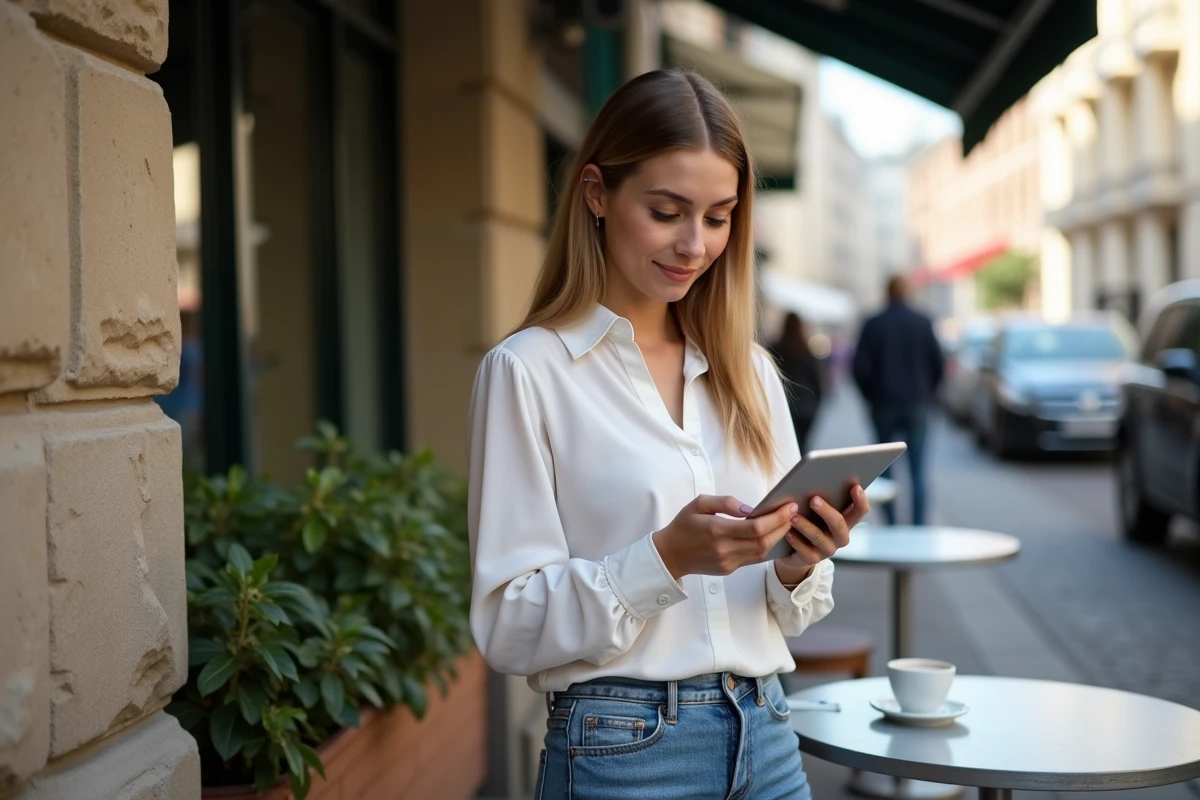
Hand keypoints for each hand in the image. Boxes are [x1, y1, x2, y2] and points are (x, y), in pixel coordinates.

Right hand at [653, 495, 799, 580]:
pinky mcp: (730, 569)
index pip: (756, 527)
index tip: (789, 506)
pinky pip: (754, 559)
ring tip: (787, 522)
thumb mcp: (699, 503)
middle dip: (783, 526)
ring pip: (762, 552)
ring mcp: (728, 562)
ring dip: (778, 537)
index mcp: (716, 530)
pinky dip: (767, 546)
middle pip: (764, 541)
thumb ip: (725, 502)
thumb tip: (750, 509)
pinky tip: (774, 534)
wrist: (670, 554)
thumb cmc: (684, 525)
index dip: (777, 518)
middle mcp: (724, 549)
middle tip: (793, 512)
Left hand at [774, 484, 869, 585]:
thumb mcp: (814, 508)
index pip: (860, 511)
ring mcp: (827, 549)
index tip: (855, 486)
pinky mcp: (812, 558)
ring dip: (806, 526)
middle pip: (839, 524)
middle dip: (827, 511)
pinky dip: (796, 541)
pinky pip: (806, 551)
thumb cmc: (807, 519)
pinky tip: (787, 532)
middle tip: (814, 499)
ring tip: (793, 517)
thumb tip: (810, 480)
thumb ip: (818, 497)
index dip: (860, 500)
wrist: (793, 549)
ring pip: (819, 537)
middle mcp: (840, 536)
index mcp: (846, 520)